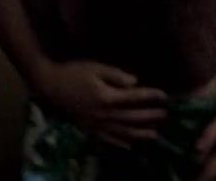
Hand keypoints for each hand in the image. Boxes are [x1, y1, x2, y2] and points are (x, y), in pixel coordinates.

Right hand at [34, 61, 167, 147]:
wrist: (49, 85)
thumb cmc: (73, 72)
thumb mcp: (96, 68)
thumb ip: (117, 76)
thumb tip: (135, 82)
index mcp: (106, 97)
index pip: (134, 97)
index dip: (150, 96)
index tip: (164, 95)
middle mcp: (102, 113)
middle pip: (131, 117)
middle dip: (150, 116)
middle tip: (165, 116)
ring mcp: (94, 124)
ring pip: (121, 132)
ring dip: (139, 134)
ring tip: (154, 135)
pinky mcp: (87, 128)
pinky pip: (106, 139)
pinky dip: (119, 143)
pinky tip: (129, 146)